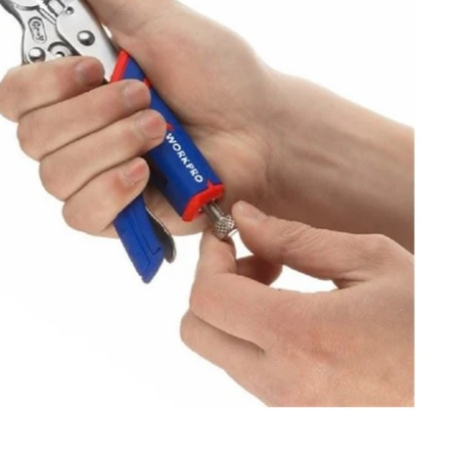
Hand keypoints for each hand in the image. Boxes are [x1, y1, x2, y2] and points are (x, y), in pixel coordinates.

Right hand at [0, 0, 279, 236]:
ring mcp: (94, 174)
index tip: (91, 66)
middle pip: (30, 136)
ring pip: (54, 175)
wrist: (260, 128)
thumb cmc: (216, 72)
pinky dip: (111, 188)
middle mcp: (76, 132)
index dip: (42, 82)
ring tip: (160, 129)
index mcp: (77, 87)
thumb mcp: (154, 14)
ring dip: (113, 143)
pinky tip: (145, 172)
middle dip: (93, 112)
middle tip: (144, 93)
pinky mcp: (116, 215)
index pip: (13, 94)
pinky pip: (80, 213)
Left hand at [181, 201, 413, 405]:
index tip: (227, 238)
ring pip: (222, 353)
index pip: (208, 297)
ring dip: (236, 314)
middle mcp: (285, 384)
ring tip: (285, 290)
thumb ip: (296, 240)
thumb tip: (244, 219)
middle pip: (197, 331)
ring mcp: (290, 410)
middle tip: (255, 264)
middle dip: (213, 286)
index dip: (208, 258)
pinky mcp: (300, 421)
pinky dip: (257, 341)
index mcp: (301, 336)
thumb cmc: (431, 324)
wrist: (463, 394)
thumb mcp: (373, 263)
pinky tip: (299, 322)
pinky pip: (251, 374)